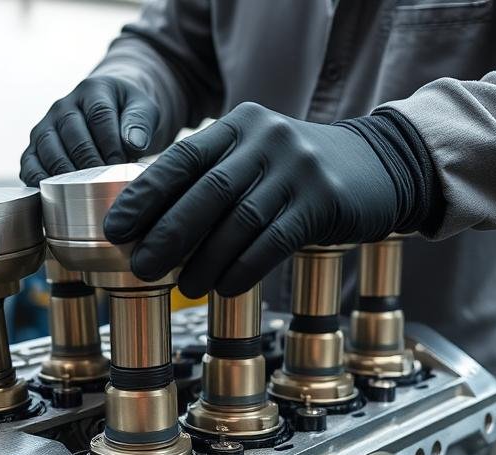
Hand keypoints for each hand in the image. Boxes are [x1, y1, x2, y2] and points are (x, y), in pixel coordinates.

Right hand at [20, 76, 159, 186]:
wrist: (110, 109)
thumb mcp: (143, 110)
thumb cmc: (127, 113)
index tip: (120, 165)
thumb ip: (140, 123)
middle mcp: (64, 106)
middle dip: (89, 162)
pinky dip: (38, 179)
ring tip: (83, 190)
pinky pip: (30, 163)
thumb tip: (134, 144)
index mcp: (92, 90)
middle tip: (104, 182)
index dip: (110, 143)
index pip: (99, 115)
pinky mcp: (35, 147)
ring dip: (66, 173)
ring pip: (49, 149)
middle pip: (73, 134)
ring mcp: (46, 126)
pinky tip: (52, 193)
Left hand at [103, 102, 406, 296]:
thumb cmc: (297, 173)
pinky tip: (225, 288)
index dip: (145, 196)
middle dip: (167, 234)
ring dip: (205, 260)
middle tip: (141, 266)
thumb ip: (212, 179)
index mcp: (238, 125)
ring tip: (185, 287)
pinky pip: (274, 240)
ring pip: (238, 221)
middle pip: (206, 192)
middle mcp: (266, 139)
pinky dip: (244, 269)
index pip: (181, 160)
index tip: (116, 228)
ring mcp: (297, 168)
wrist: (378, 164)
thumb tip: (151, 229)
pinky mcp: (324, 199)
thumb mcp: (255, 157)